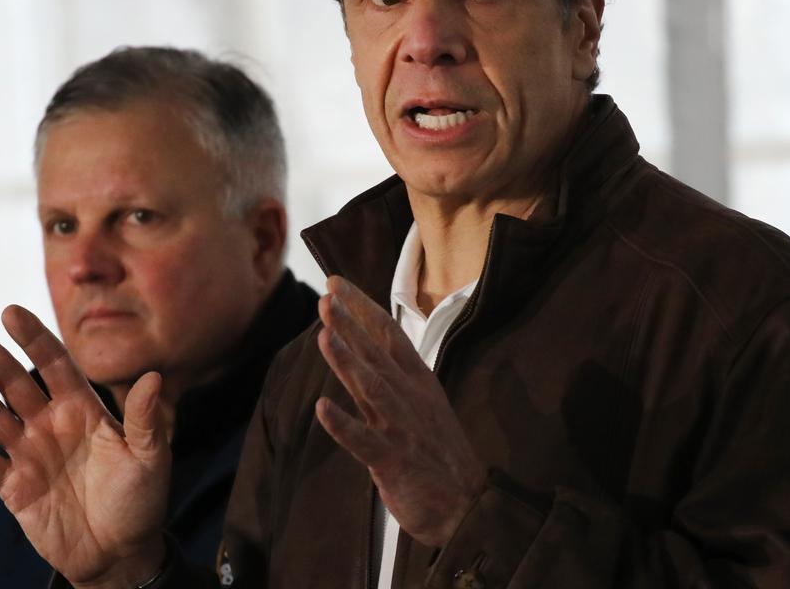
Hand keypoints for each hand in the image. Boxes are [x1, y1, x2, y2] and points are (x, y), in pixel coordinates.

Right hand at [0, 305, 169, 588]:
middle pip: (16, 383)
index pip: (56, 364)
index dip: (34, 338)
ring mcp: (30, 454)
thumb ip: (146, 419)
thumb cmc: (142, 498)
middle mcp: (52, 424)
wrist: (121, 551)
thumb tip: (154, 376)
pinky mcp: (14, 488)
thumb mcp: (151, 456)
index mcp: (85, 409)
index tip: (11, 311)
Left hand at [315, 276, 486, 547]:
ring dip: (347, 361)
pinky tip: (322, 408)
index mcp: (417, 381)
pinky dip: (343, 425)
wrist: (468, 507)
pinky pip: (364, 441)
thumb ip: (393, 377)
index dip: (361, 307)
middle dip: (351, 323)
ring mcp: (402, 428)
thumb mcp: (423, 403)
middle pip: (377, 354)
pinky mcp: (393, 461)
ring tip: (324, 334)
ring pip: (371, 388)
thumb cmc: (438, 452)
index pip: (388, 334)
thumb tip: (366, 346)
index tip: (336, 283)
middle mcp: (410, 398)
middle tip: (326, 295)